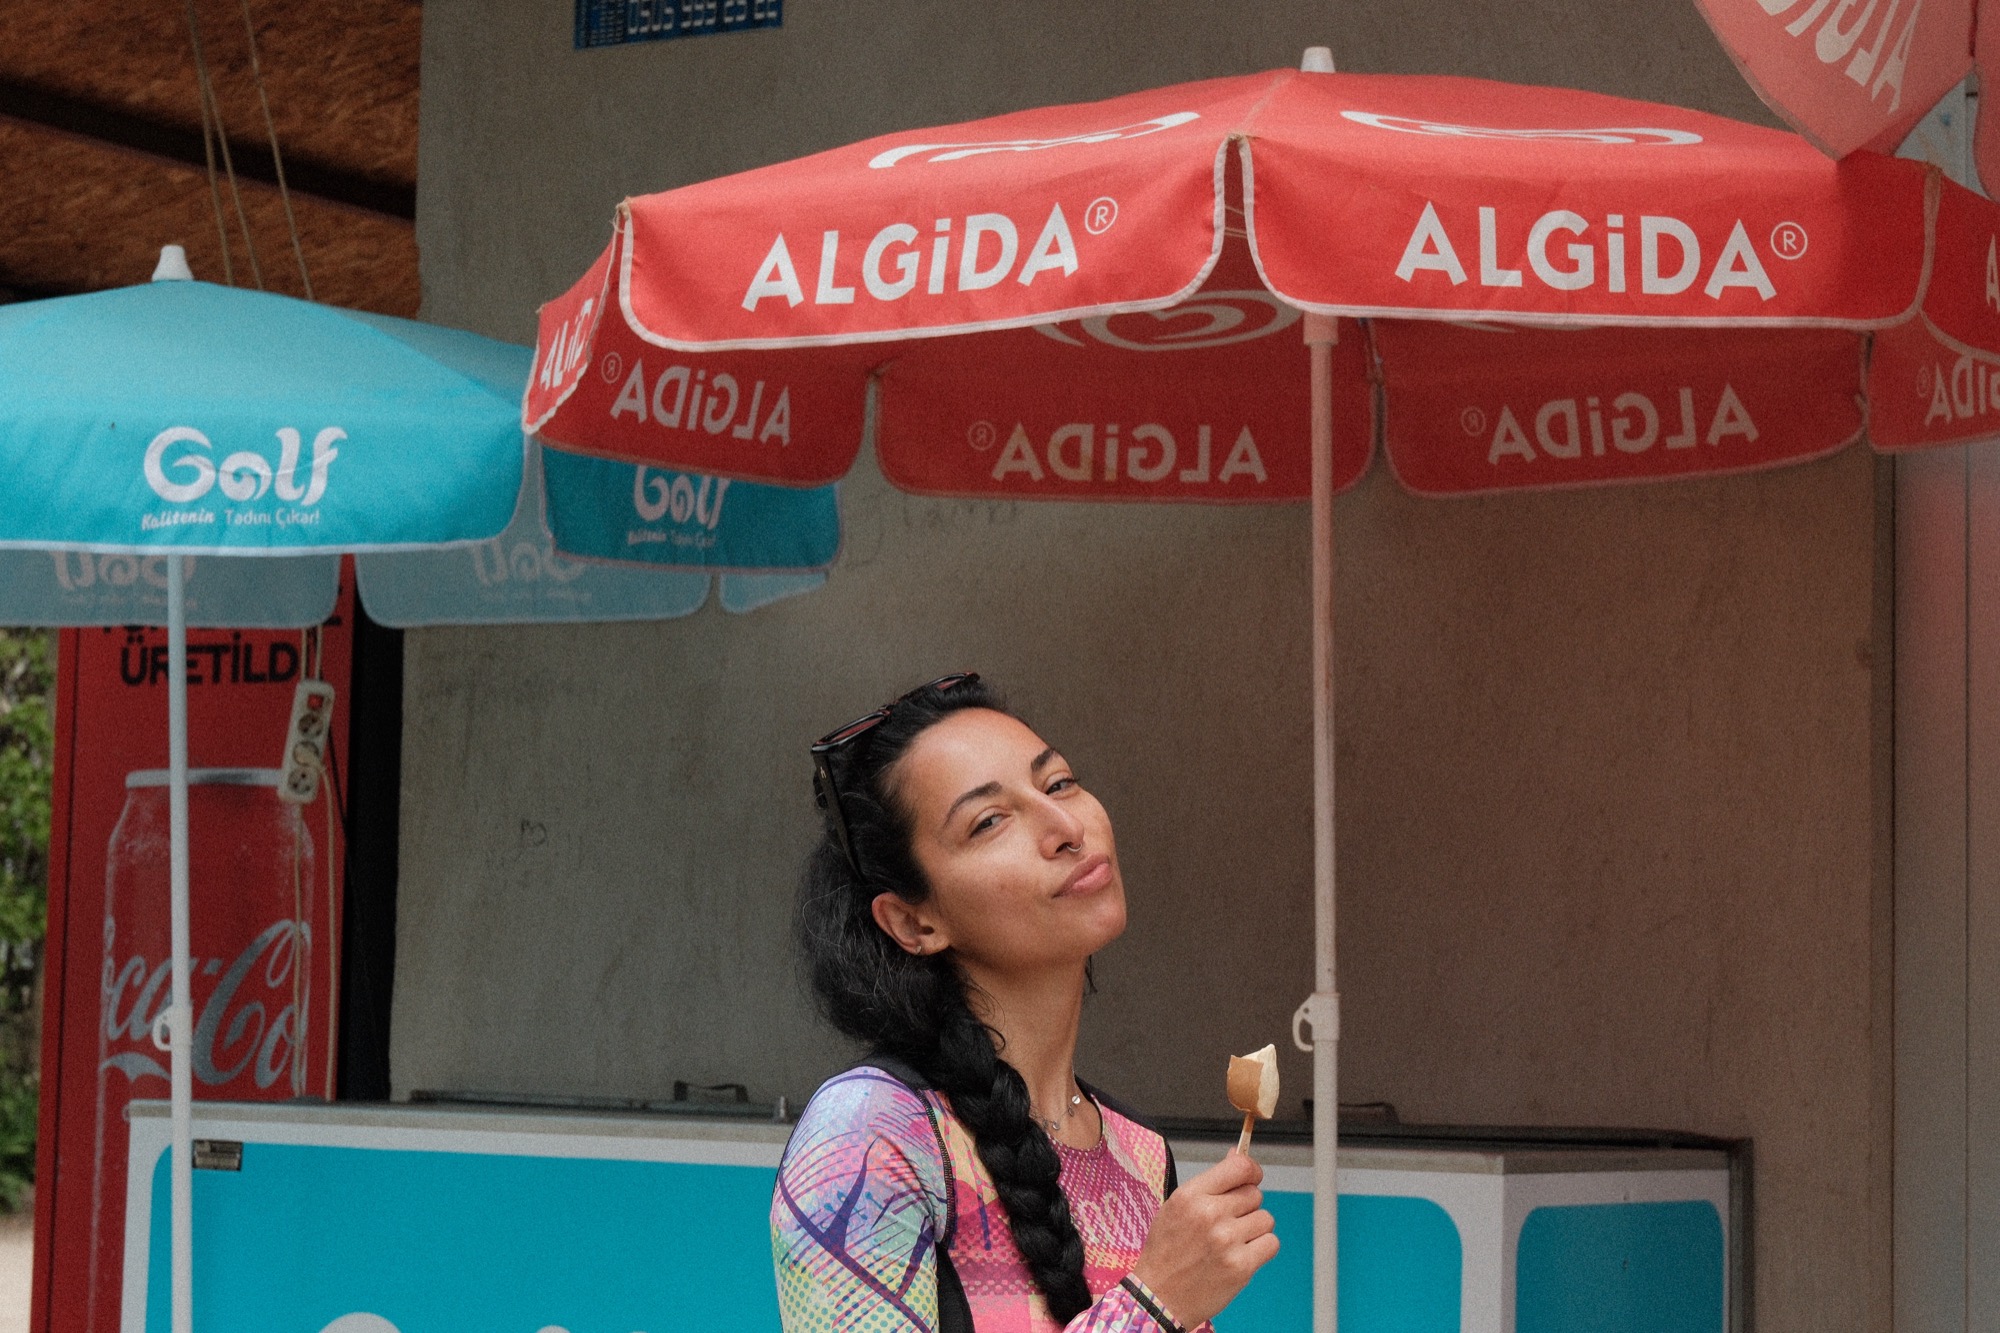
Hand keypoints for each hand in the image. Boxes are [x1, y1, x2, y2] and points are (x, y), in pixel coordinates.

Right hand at [1127, 1152, 1278, 1326]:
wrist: (1158, 1297)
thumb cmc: (1166, 1252)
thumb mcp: (1177, 1207)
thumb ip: (1210, 1183)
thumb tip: (1238, 1155)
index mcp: (1191, 1195)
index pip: (1240, 1167)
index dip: (1252, 1170)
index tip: (1252, 1177)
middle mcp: (1209, 1214)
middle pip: (1254, 1194)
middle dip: (1245, 1206)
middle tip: (1227, 1223)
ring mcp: (1226, 1240)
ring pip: (1265, 1218)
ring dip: (1254, 1229)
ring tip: (1231, 1242)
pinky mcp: (1241, 1266)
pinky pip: (1271, 1243)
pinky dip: (1261, 1249)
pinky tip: (1241, 1254)